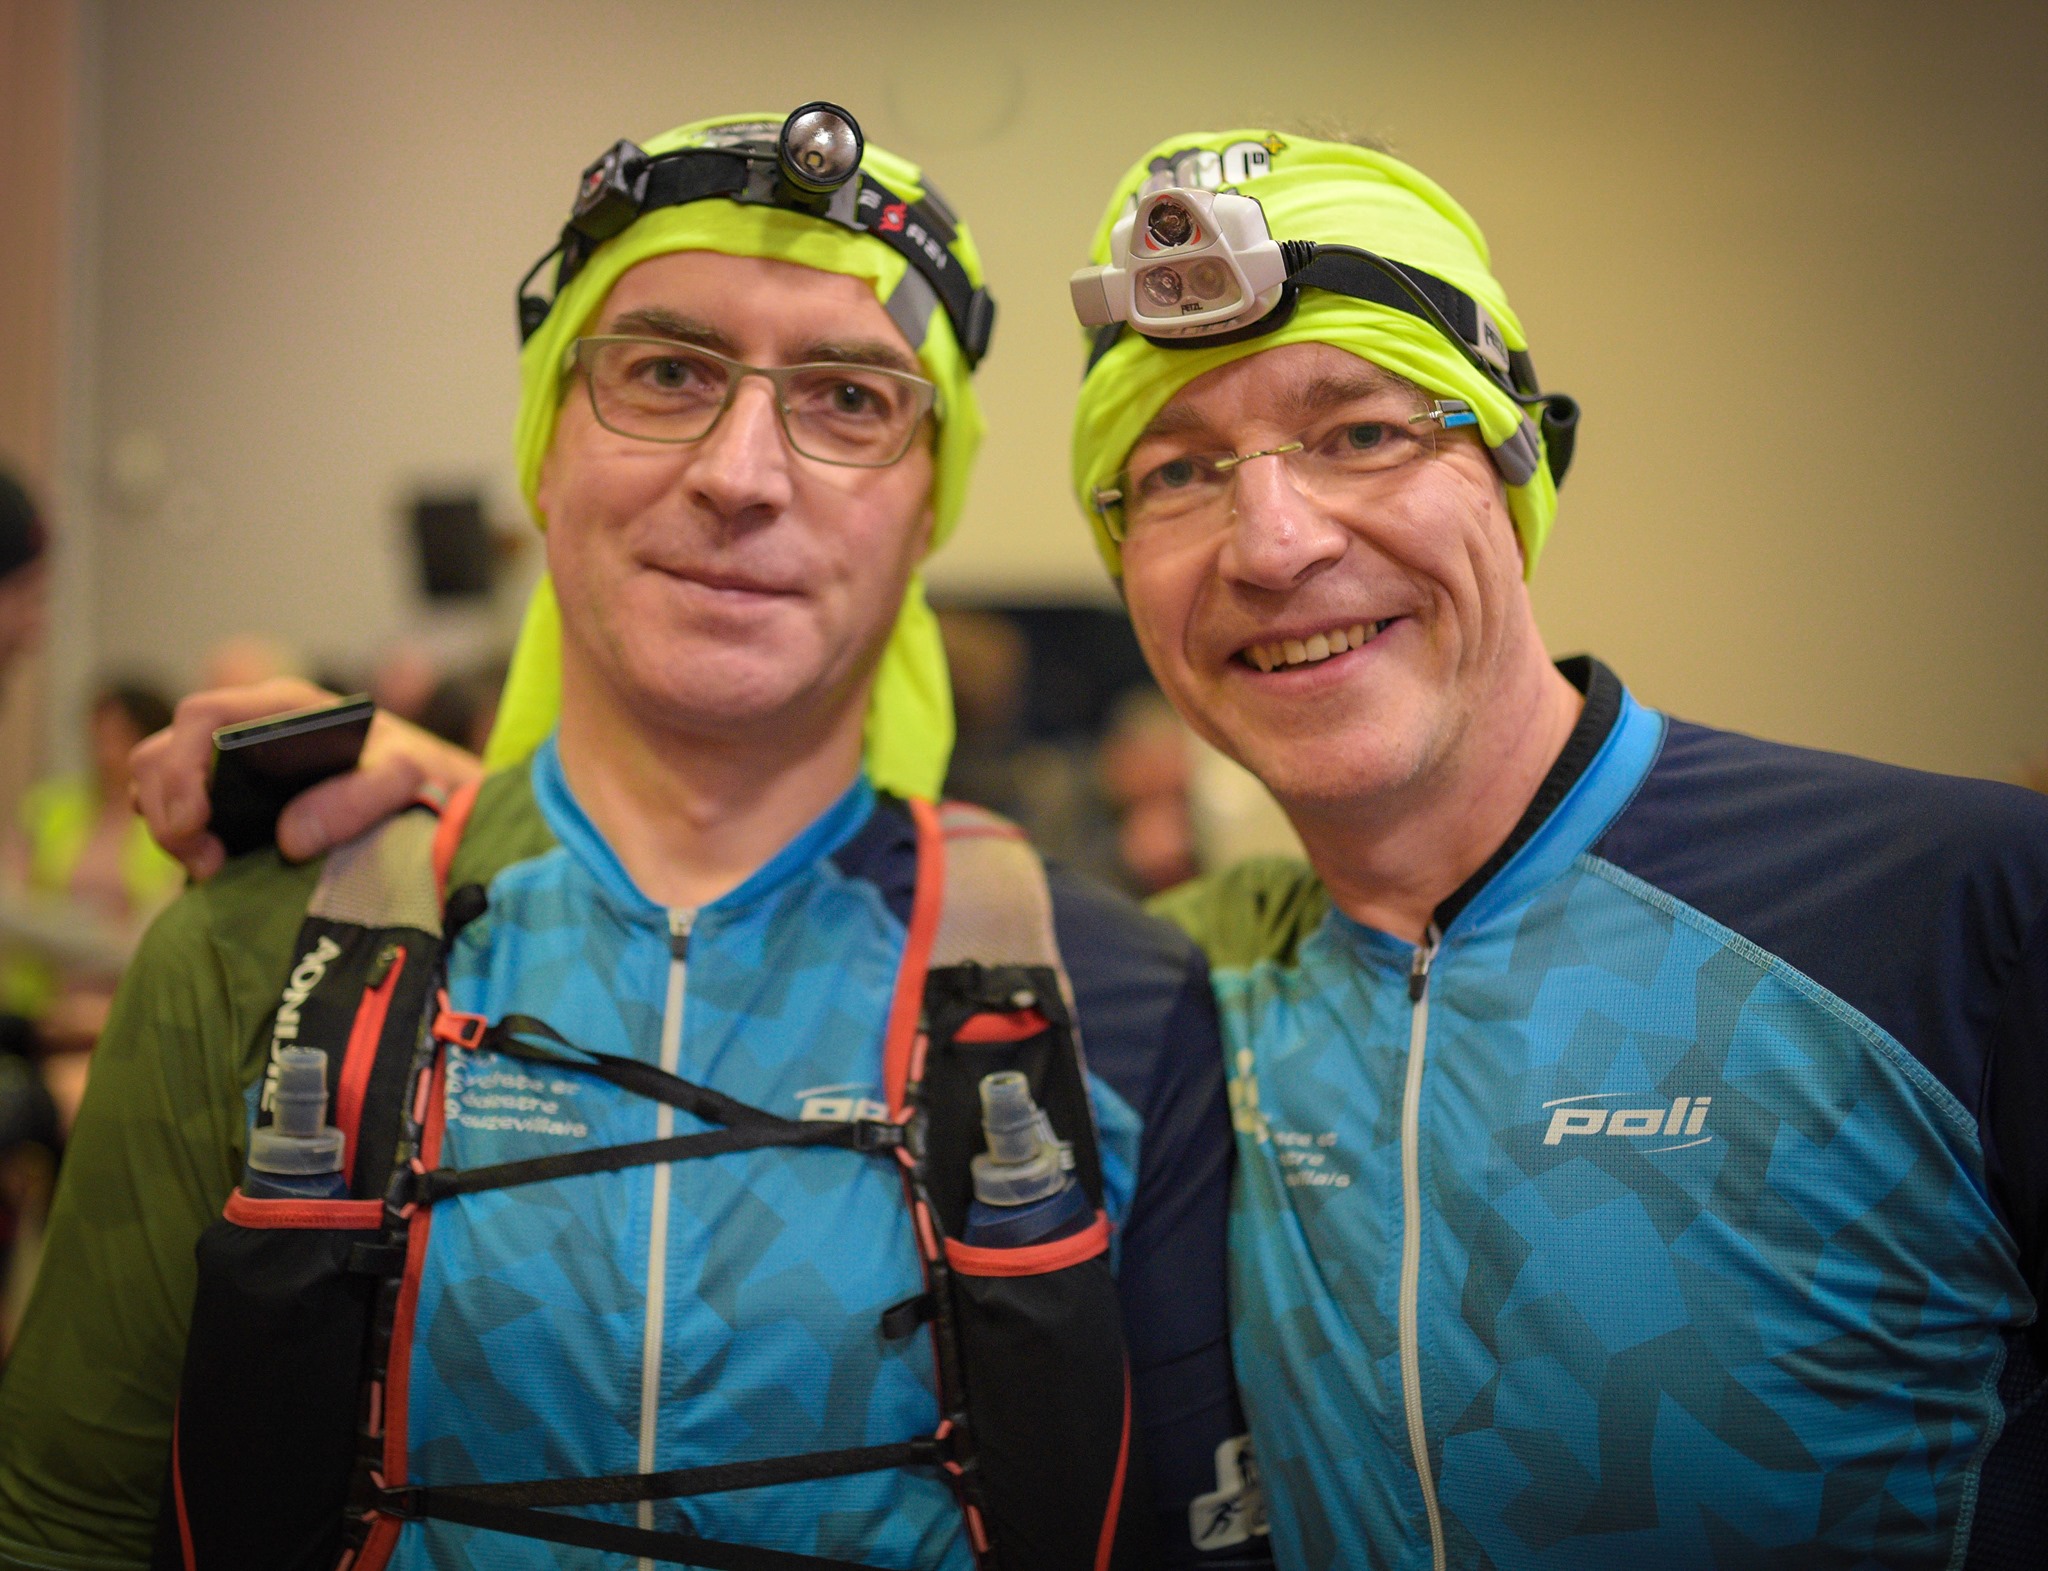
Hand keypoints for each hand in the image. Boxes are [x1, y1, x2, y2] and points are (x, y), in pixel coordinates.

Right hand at [130, 678, 483, 879]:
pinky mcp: (234, 800)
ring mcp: (234, 764)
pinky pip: (181, 815)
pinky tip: (218, 869)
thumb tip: (290, 837)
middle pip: (163, 754)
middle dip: (167, 810)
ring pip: (160, 786)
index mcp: (283, 707)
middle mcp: (248, 728)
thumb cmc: (426, 775)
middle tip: (206, 861)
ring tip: (214, 867)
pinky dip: (186, 842)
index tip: (194, 822)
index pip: (202, 715)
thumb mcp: (408, 778)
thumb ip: (360, 799)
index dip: (180, 767)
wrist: (440, 796)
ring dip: (171, 830)